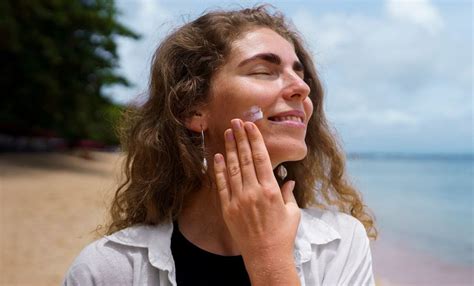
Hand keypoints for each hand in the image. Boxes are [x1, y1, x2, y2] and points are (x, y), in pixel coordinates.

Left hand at [213, 118, 300, 281]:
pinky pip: (221, 185)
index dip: (255, 140)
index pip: (261, 158)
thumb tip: (289, 179)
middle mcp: (254, 192)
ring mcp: (239, 200)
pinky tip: (217, 157)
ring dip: (230, 149)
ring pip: (233, 168)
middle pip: (245, 158)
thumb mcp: (292, 212)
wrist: (266, 257)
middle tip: (236, 122)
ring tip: (227, 133)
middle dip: (240, 138)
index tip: (251, 126)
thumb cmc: (283, 235)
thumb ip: (288, 193)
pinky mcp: (228, 209)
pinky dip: (218, 170)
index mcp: (271, 190)